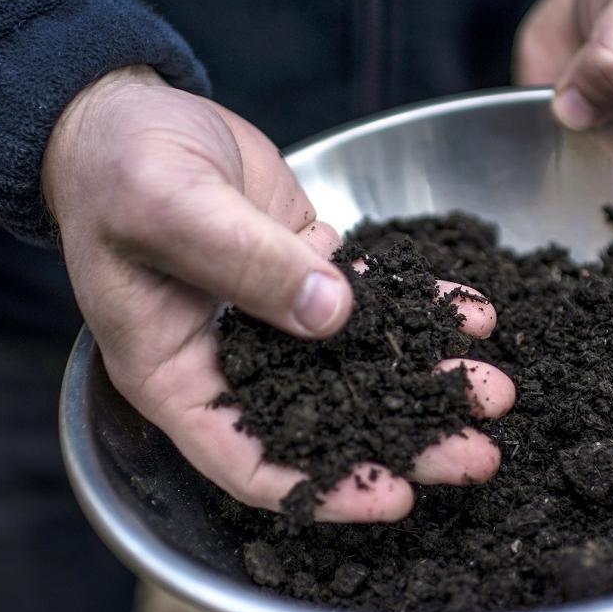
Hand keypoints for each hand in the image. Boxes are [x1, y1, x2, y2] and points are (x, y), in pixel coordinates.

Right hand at [43, 67, 514, 521]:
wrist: (124, 113)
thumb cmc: (116, 166)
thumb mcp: (166, 207)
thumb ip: (244, 260)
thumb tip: (332, 314)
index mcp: (175, 378)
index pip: (250, 462)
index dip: (323, 490)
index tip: (394, 498)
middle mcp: (230, 363)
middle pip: (325, 426)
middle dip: (405, 442)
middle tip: (478, 452)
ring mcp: (273, 318)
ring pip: (359, 368)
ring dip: (428, 379)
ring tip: (496, 388)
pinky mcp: (306, 271)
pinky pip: (374, 301)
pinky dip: (423, 310)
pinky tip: (474, 314)